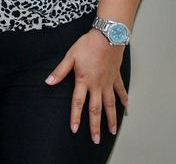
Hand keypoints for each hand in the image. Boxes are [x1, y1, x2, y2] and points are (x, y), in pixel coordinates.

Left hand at [45, 29, 127, 144]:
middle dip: (95, 126)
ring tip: (112, 131)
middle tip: (96, 140)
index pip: (78, 103)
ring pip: (110, 104)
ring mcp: (108, 82)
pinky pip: (120, 90)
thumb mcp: (70, 56)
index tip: (75, 129)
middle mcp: (97, 85)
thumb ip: (60, 71)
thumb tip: (48, 81)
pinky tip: (126, 107)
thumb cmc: (87, 44)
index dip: (75, 117)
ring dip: (111, 118)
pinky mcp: (116, 76)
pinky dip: (124, 98)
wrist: (107, 36)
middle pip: (96, 109)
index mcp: (84, 81)